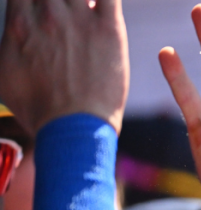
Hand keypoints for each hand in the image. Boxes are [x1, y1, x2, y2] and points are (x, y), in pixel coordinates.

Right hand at [0, 0, 128, 133]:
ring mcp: (79, 19)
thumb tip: (9, 35)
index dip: (32, 0)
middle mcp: (48, 15)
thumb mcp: (1, 73)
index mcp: (20, 22)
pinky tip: (101, 7)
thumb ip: (5, 43)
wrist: (72, 126)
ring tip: (83, 14)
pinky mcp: (109, 29)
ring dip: (80, 1)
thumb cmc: (37, 107)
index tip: (41, 9)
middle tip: (63, 16)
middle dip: (55, 2)